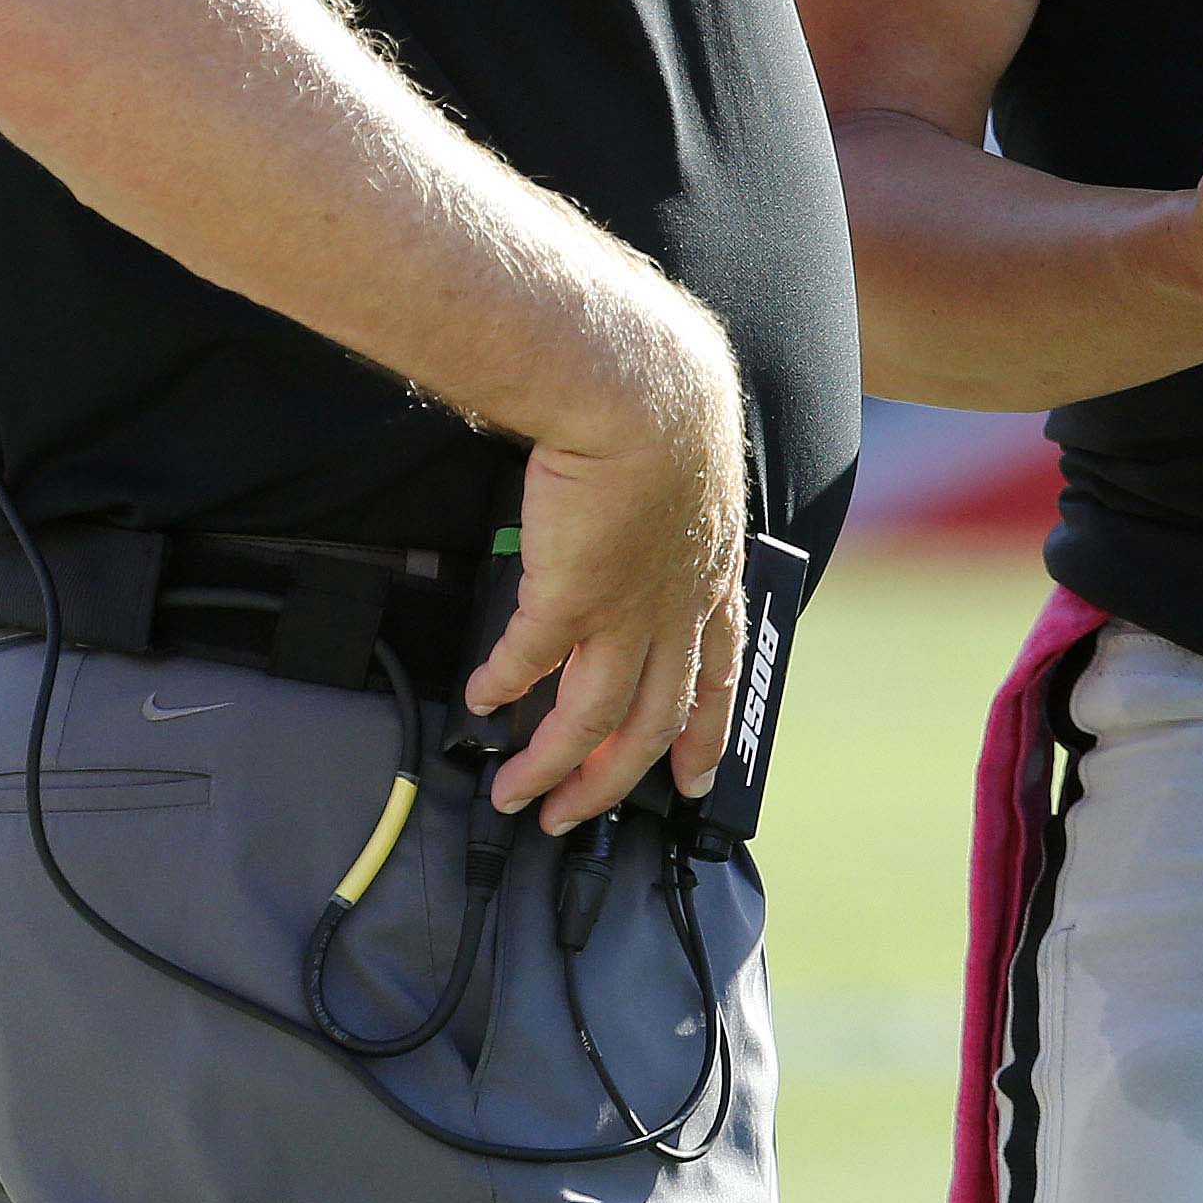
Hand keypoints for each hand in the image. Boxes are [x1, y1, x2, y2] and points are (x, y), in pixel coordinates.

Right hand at [464, 280, 747, 834]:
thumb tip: (641, 516)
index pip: (720, 675)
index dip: (707, 732)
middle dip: (614, 779)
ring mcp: (627, 609)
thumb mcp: (692, 474)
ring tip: (518, 793)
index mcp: (712, 579)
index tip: (696, 776)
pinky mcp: (572, 595)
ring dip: (554, 764)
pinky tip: (482, 702)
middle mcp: (677, 608)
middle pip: (654, 721)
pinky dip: (505, 687)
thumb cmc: (665, 408)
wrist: (640, 389)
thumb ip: (672, 513)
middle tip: (577, 813)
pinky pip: (533, 662)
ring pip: (595, 718)